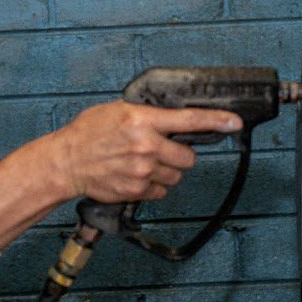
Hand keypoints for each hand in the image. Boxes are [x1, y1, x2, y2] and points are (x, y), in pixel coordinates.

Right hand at [48, 102, 242, 204]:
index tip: (234, 122)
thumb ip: (147, 116)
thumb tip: (171, 122)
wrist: (66, 161)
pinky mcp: (137, 190)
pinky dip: (154, 186)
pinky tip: (136, 176)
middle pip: (188, 158)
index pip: (189, 120)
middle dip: (180, 155)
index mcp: (143, 121)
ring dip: (166, 172)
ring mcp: (143, 171)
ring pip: (176, 176)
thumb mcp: (118, 111)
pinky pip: (161, 191)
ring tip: (143, 164)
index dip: (216, 120)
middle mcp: (146, 146)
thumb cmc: (88, 133)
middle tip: (163, 151)